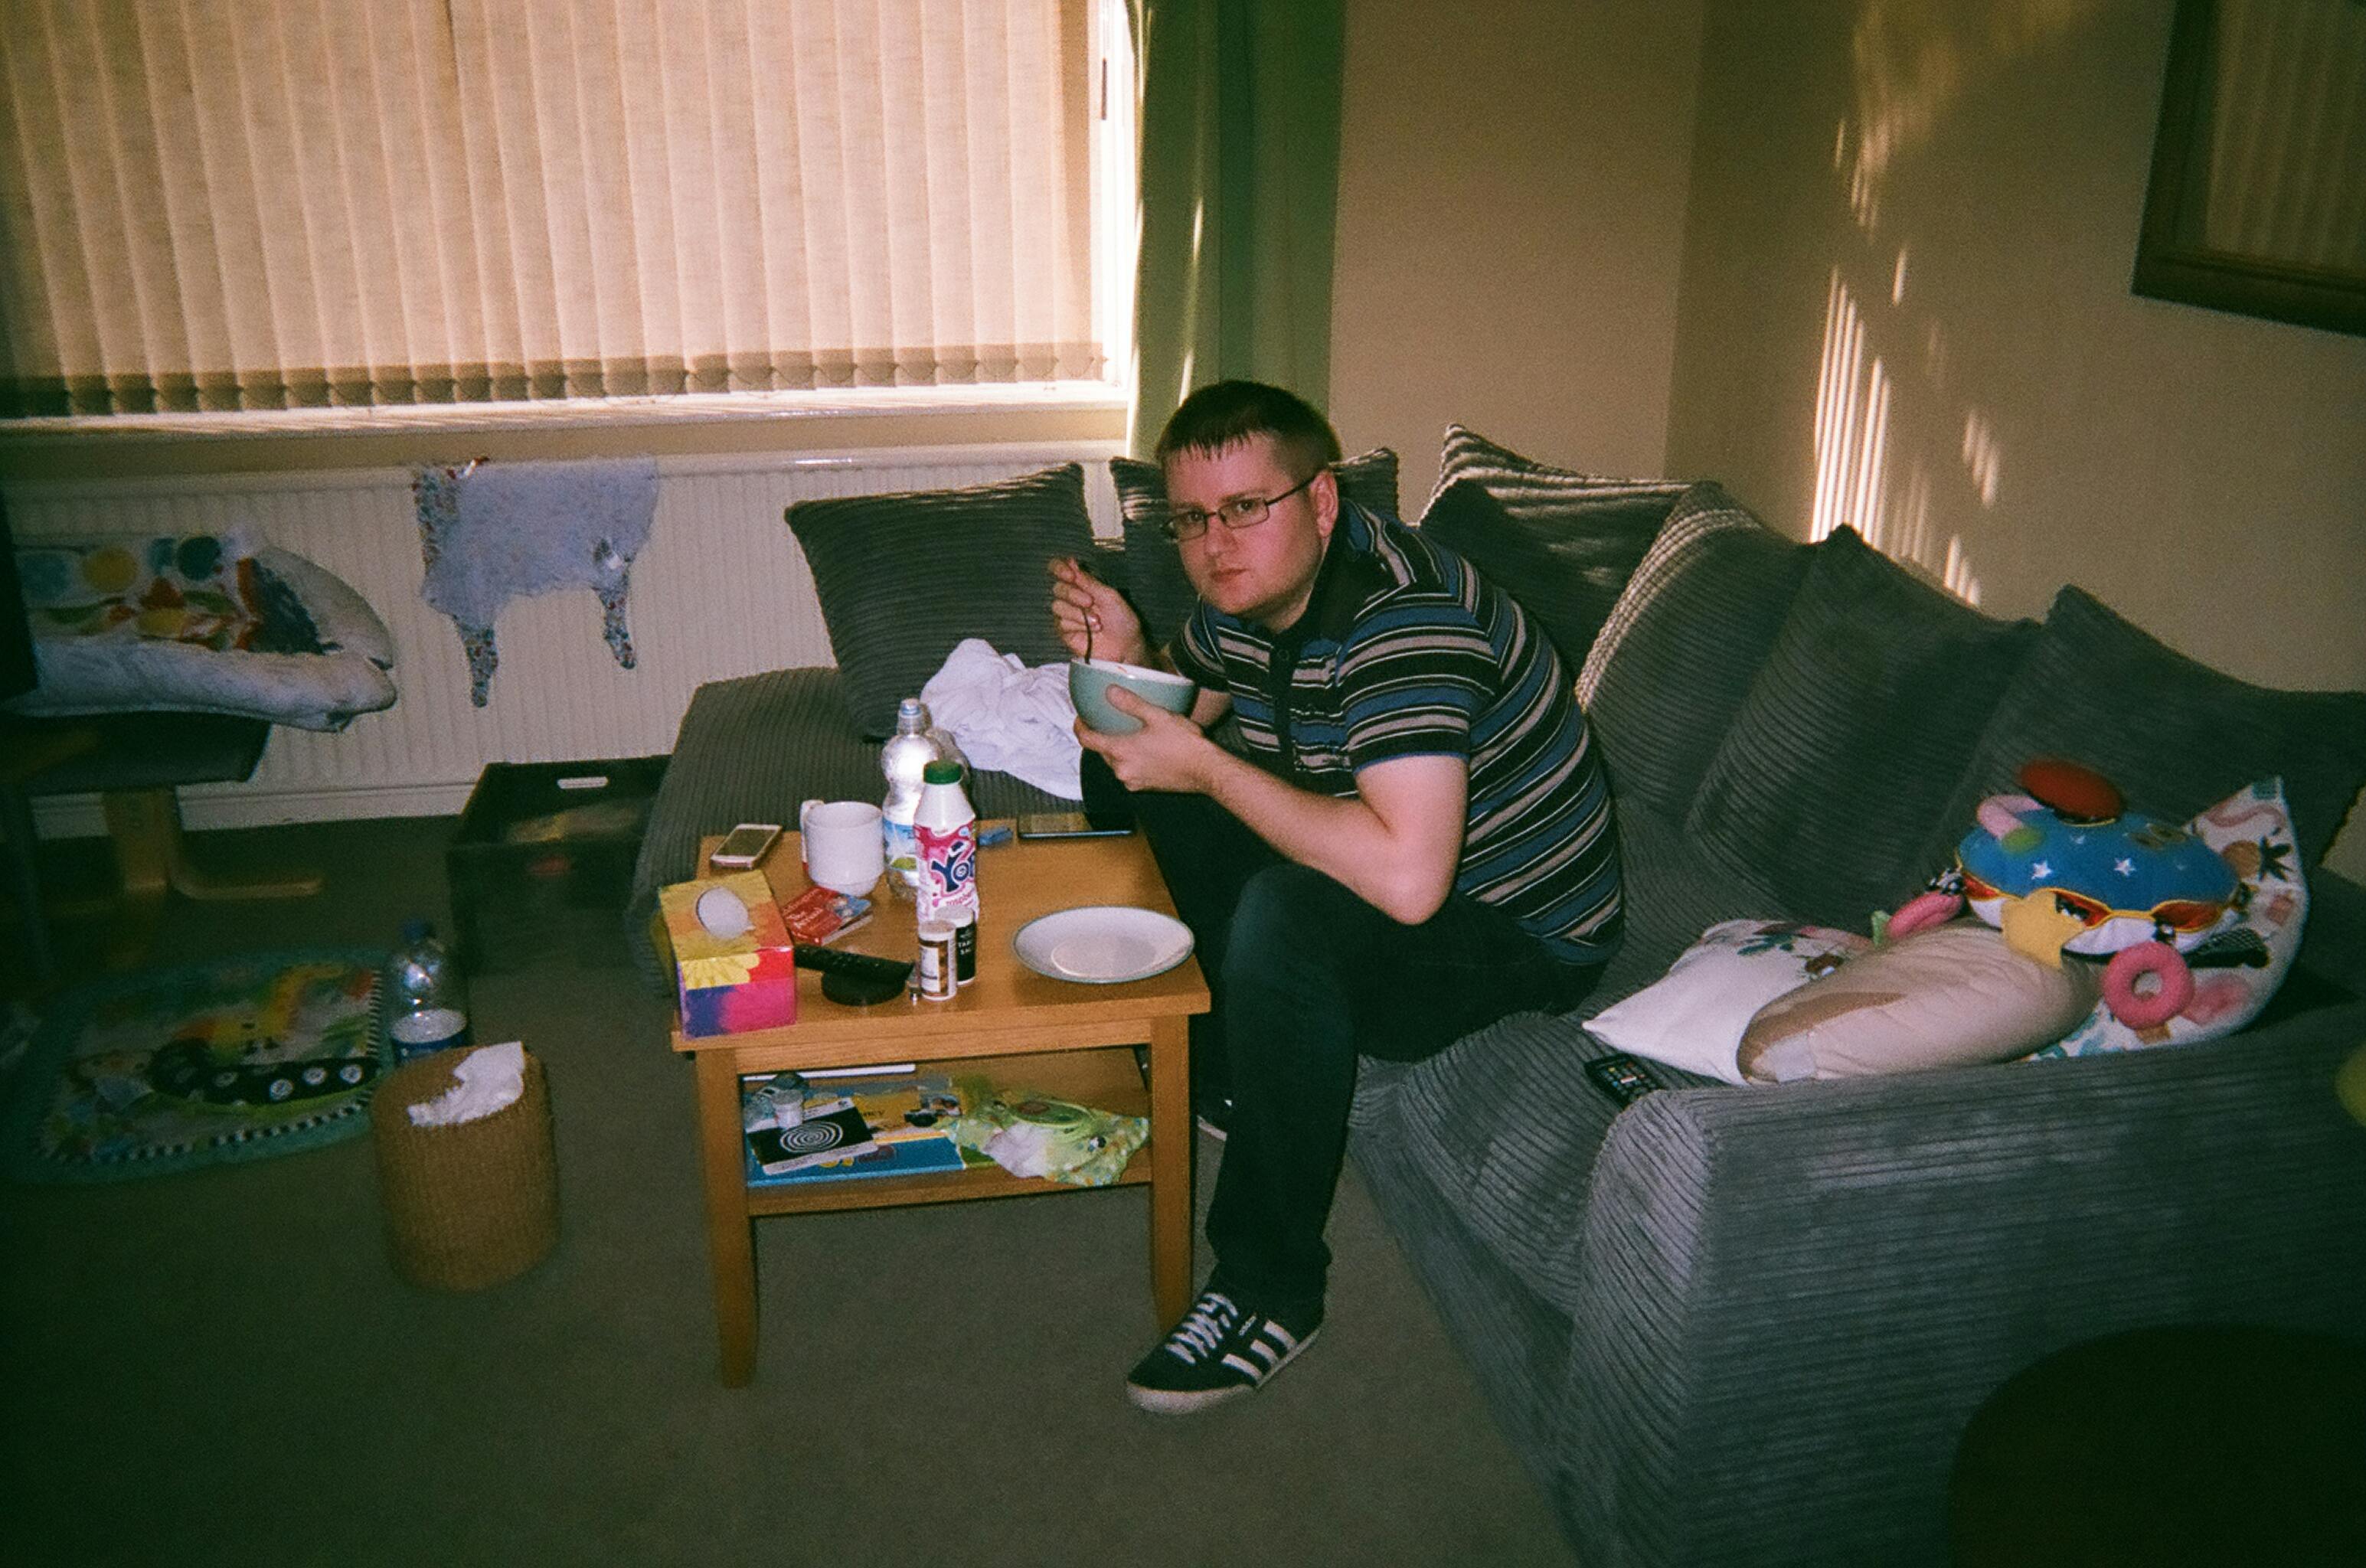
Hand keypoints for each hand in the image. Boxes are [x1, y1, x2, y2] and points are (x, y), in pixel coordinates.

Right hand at [1049, 556, 1147, 667]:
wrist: (1125, 645)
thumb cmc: (1122, 620)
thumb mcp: (1109, 596)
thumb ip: (1089, 581)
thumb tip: (1071, 563)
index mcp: (1083, 584)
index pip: (1060, 569)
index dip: (1059, 568)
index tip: (1070, 574)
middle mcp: (1072, 598)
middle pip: (1058, 588)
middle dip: (1073, 594)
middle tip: (1090, 602)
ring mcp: (1067, 615)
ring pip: (1057, 606)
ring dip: (1078, 613)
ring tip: (1097, 621)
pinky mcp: (1065, 632)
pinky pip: (1061, 623)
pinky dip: (1078, 625)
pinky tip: (1091, 630)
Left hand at [1074, 687, 1210, 792]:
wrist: (1206, 771)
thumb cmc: (1184, 743)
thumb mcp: (1157, 716)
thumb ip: (1131, 703)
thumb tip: (1109, 691)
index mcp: (1121, 752)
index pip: (1087, 740)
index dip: (1080, 727)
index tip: (1081, 718)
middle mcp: (1122, 770)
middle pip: (1101, 751)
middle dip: (1101, 736)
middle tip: (1107, 721)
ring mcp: (1132, 782)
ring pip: (1115, 762)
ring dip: (1117, 748)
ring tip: (1128, 733)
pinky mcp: (1143, 787)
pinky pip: (1128, 771)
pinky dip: (1129, 759)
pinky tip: (1143, 749)